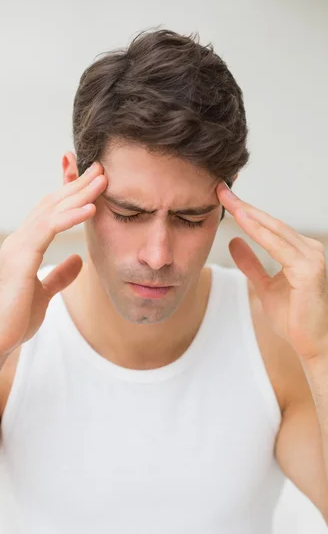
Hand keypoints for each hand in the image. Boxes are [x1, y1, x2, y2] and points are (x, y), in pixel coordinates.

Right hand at [0, 162, 106, 356]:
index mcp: (24, 247)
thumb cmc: (13, 318)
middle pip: (52, 204)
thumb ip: (59, 275)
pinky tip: (90, 207)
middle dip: (77, 185)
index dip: (70, 196)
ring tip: (101, 179)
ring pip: (52, 211)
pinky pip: (49, 229)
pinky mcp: (21, 257)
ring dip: (79, 193)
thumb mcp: (43, 293)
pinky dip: (70, 216)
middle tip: (100, 168)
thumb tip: (78, 260)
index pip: (50, 213)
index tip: (92, 183)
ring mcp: (18, 246)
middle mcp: (19, 240)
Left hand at [217, 182, 327, 361]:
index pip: (269, 227)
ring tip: (228, 200)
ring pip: (274, 230)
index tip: (225, 198)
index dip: (246, 212)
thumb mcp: (265, 286)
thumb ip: (252, 264)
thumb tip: (235, 242)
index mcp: (300, 251)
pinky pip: (278, 247)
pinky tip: (243, 221)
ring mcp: (311, 257)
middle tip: (222, 189)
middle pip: (271, 223)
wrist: (312, 344)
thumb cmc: (294, 317)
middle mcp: (309, 249)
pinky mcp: (308, 270)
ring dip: (250, 214)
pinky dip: (260, 233)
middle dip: (245, 206)